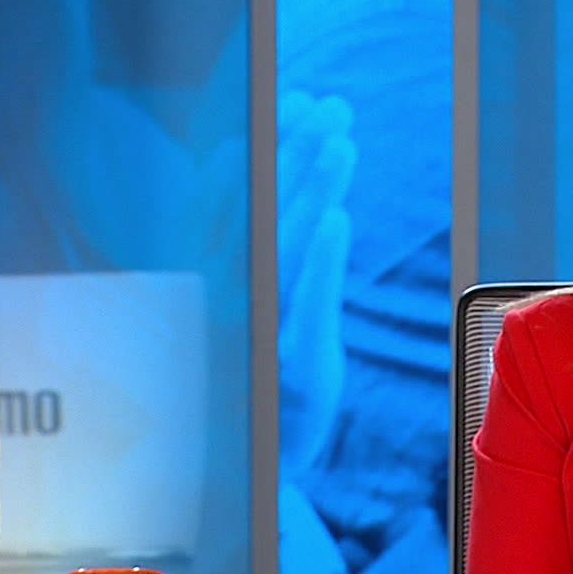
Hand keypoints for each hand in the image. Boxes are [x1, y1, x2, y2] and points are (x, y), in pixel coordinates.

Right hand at [277, 90, 355, 473]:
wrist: (261, 475)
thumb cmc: (269, 388)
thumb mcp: (274, 318)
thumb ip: (287, 254)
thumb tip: (302, 185)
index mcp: (232, 280)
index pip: (250, 198)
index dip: (274, 147)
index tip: (301, 98)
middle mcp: (241, 298)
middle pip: (269, 210)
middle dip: (298, 152)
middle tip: (332, 105)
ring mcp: (264, 330)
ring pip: (287, 246)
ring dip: (312, 189)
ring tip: (340, 142)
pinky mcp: (293, 364)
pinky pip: (303, 303)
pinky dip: (320, 260)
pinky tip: (339, 219)